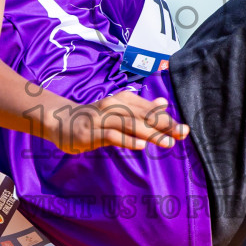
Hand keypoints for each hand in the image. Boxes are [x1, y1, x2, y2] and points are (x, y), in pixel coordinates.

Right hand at [53, 91, 190, 153]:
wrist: (60, 120)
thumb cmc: (95, 117)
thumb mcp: (119, 109)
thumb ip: (142, 108)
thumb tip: (164, 102)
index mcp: (122, 100)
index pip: (149, 110)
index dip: (167, 119)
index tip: (184, 129)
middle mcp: (113, 107)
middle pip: (142, 116)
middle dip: (164, 125)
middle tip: (182, 133)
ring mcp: (100, 119)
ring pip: (129, 125)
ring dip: (150, 133)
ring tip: (167, 143)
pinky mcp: (90, 133)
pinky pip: (111, 136)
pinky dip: (126, 140)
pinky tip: (140, 146)